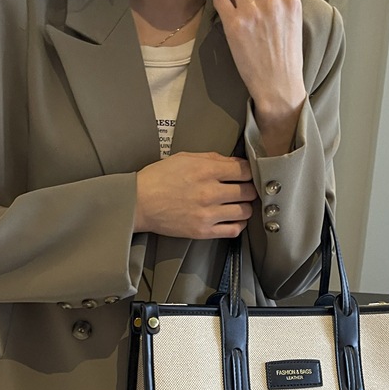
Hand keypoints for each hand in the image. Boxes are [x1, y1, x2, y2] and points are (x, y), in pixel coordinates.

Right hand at [133, 152, 256, 238]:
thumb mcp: (185, 158)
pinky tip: (233, 218)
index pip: (244, 170)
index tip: (247, 174)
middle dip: (250, 188)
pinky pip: (234, 230)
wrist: (139, 203)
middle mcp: (210, 192)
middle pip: (248, 191)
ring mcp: (208, 214)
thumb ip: (212, 158)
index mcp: (206, 170)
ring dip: (245, 207)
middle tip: (245, 189)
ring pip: (245, 211)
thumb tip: (234, 162)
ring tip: (239, 204)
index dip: (249, 171)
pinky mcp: (204, 231)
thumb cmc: (158, 179)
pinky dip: (238, 224)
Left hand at [213, 0, 306, 154]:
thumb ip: (281, 2)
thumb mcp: (293, 24)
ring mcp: (252, 11)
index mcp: (290, 0)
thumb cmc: (285, 61)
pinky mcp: (235, 23)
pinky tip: (226, 13)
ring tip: (233, 2)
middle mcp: (272, 1)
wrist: (278, 88)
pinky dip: (221, 2)